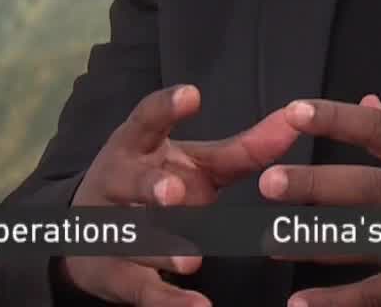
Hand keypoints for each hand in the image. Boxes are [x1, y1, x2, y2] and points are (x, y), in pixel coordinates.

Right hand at [61, 84, 297, 305]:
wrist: (86, 233)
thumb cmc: (156, 184)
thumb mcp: (193, 164)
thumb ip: (242, 149)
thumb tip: (293, 122)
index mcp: (136, 145)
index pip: (146, 119)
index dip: (166, 107)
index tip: (192, 95)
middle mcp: (116, 181)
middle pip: (132, 182)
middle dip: (151, 187)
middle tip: (175, 194)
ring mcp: (108, 229)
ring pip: (133, 239)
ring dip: (161, 249)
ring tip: (191, 260)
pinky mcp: (112, 272)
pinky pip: (139, 287)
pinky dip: (168, 300)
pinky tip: (198, 306)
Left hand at [260, 96, 380, 306]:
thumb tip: (363, 102)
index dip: (337, 118)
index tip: (293, 111)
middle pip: (367, 188)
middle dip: (316, 186)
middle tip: (268, 182)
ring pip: (365, 241)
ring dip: (313, 241)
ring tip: (269, 240)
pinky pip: (376, 295)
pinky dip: (336, 302)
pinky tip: (299, 304)